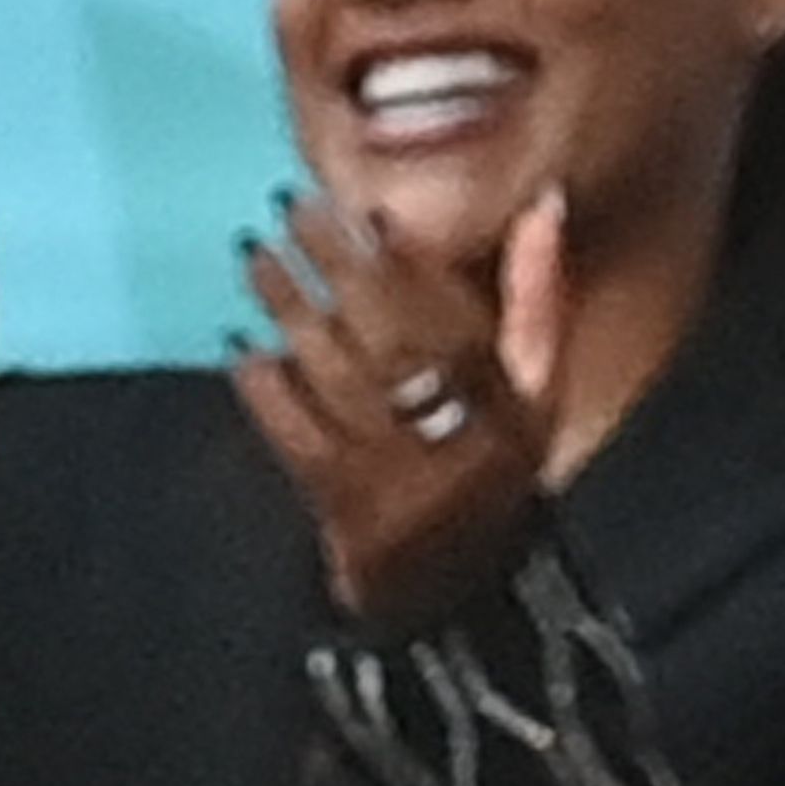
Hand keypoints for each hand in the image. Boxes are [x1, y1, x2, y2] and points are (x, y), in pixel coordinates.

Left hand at [224, 185, 562, 634]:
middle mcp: (459, 443)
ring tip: (254, 254)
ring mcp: (395, 481)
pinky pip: (298, 442)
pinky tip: (242, 347)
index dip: (417, 266)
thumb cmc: (494, 461)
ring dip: (291, 312)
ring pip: (339, 382)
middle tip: (292, 207)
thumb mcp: (537, 390)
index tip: (372, 211)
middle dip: (339, 267)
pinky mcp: (340, 511)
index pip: (464, 325)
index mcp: (516, 409)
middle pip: (393, 342)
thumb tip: (542, 202)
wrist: (455, 583)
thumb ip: (538, 297)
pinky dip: (268, 392)